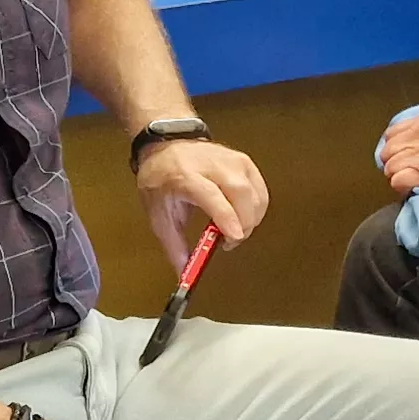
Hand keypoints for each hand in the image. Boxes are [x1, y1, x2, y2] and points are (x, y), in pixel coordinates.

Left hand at [137, 137, 267, 272]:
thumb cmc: (161, 179)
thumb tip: (184, 273)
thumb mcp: (158, 214)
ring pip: (254, 193)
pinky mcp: (244, 161)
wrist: (166, 146)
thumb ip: (173, 245)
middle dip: (243, 223)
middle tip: (230, 241)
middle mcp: (212, 165)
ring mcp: (231, 161)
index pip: (212, 196)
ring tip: (234, 229)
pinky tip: (244, 216)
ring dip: (251, 218)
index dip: (226, 218)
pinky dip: (257, 208)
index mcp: (186, 176)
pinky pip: (260, 190)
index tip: (232, 239)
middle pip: (240, 193)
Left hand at [381, 106, 418, 190]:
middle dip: (394, 161)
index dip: (396, 146)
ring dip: (399, 175)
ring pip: (390, 167)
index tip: (401, 153)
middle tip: (405, 169)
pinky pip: (397, 180)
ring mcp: (417, 154)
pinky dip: (402, 187)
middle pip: (388, 150)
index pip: (394, 132)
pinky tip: (412, 188)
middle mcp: (418, 134)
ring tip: (411, 180)